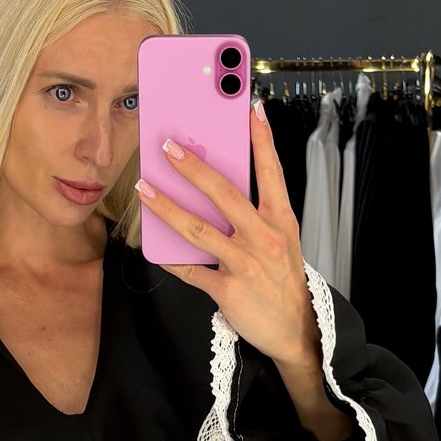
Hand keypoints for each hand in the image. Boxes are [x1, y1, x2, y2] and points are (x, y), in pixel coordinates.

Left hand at [137, 106, 317, 365]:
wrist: (296, 330)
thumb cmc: (284, 281)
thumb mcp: (282, 241)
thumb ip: (258, 215)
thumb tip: (219, 188)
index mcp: (280, 221)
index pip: (271, 173)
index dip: (262, 141)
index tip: (251, 110)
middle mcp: (263, 239)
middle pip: (224, 195)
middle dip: (194, 168)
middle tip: (169, 147)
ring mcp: (245, 265)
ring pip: (198, 230)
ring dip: (167, 208)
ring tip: (145, 189)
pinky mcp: (227, 290)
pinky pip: (191, 271)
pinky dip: (171, 260)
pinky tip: (153, 247)